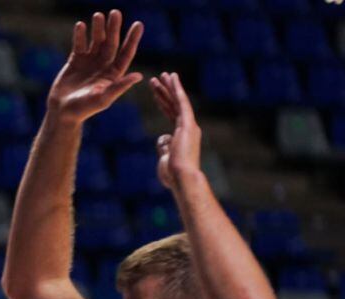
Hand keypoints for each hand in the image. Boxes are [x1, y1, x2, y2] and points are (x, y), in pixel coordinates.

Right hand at [47, 10, 142, 124]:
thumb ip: (119, 86)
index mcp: (113, 74)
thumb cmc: (84, 109)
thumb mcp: (103, 98)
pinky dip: (79, 35)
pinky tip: (80, 25)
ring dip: (98, 28)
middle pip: (111, 43)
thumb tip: (139, 76)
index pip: (126, 53)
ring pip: (96, 40)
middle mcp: (103, 66)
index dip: (132, 39)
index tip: (138, 24)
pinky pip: (79, 44)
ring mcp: (89, 62)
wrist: (62, 112)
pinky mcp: (75, 61)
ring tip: (98, 15)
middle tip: (115, 13)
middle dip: (114, 28)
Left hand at [150, 72, 202, 189]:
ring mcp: (189, 125)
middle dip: (165, 91)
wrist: (182, 177)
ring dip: (169, 86)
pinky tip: (172, 78)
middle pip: (174, 105)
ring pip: (178, 100)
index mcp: (182, 136)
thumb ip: (164, 146)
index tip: (156, 93)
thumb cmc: (173, 174)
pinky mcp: (188, 124)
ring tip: (162, 74)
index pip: (171, 115)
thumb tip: (162, 137)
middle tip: (158, 78)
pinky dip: (177, 89)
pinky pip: (182, 102)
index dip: (163, 102)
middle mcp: (188, 128)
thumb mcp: (165, 158)